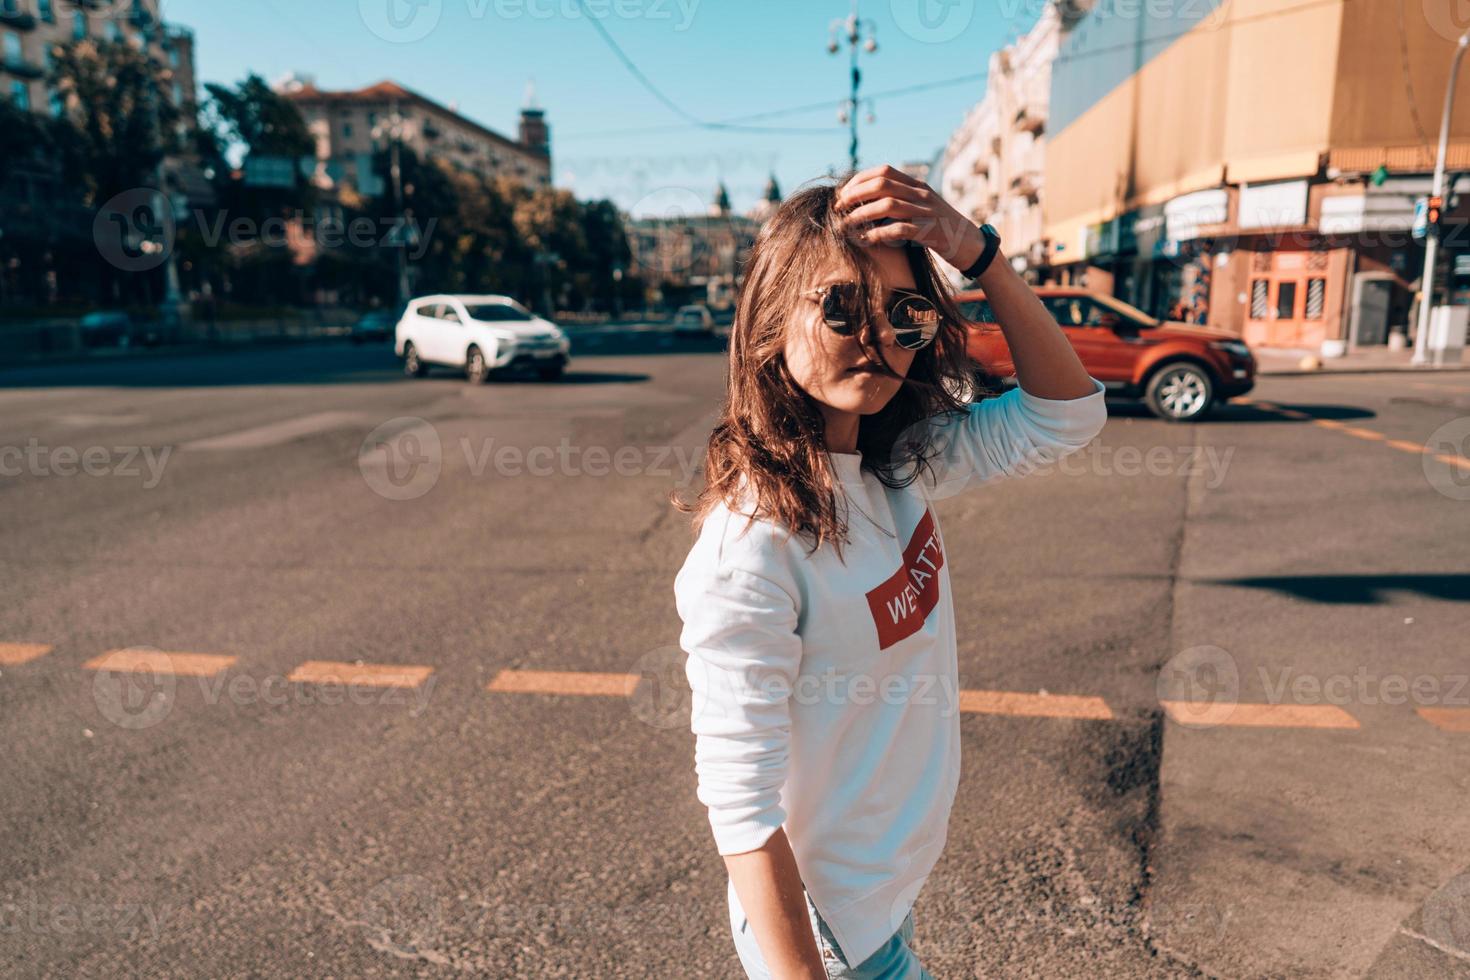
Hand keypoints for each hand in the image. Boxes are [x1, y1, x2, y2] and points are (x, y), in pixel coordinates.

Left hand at [834, 164, 984, 270]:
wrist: (972, 245)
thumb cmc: (942, 230)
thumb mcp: (922, 209)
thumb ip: (902, 202)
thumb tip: (868, 204)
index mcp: (918, 186)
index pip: (885, 171)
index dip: (860, 179)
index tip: (843, 193)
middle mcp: (922, 195)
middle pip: (882, 184)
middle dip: (855, 195)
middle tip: (838, 208)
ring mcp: (927, 212)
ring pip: (887, 206)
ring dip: (861, 215)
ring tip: (845, 226)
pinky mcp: (929, 232)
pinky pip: (898, 230)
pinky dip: (878, 234)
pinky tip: (865, 240)